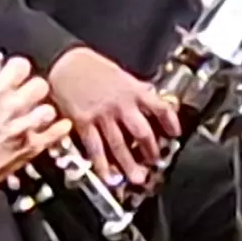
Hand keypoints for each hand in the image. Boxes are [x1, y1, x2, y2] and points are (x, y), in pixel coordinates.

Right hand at [0, 58, 69, 199]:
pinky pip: (57, 132)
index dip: (20, 69)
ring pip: (49, 108)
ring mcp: (25, 127)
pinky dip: (60, 129)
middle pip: (40, 85)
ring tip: (35, 116)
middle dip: (34, 90)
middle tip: (27, 97)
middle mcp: (13, 106)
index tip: (17, 74)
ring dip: (43, 111)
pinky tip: (59, 127)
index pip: (21, 66)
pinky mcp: (32, 147)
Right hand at [48, 46, 179, 188]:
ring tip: (138, 178)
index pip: (160, 108)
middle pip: (142, 132)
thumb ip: (136, 89)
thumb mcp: (121, 74)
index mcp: (133, 91)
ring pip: (119, 144)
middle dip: (151, 150)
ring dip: (129, 164)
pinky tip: (107, 175)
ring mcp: (102, 115)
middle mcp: (121, 105)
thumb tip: (150, 97)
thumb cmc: (92, 67)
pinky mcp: (83, 123)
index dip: (170, 122)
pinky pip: (95, 147)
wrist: (66, 63)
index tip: (175, 133)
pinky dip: (101, 164)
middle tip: (155, 162)